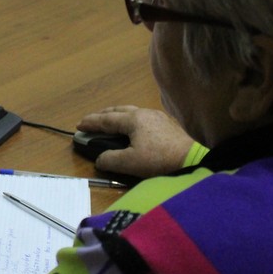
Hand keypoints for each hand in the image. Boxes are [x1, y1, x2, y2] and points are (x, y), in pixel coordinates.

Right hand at [76, 106, 195, 177]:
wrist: (193, 160)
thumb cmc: (159, 160)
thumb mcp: (130, 163)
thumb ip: (110, 159)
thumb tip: (100, 158)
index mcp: (133, 120)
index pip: (106, 119)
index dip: (91, 123)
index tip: (79, 125)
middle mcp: (145, 114)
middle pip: (119, 110)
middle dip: (103, 115)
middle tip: (93, 121)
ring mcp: (158, 118)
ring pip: (132, 112)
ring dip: (118, 116)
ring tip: (111, 123)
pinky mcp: (168, 125)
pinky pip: (143, 118)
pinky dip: (131, 121)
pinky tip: (134, 129)